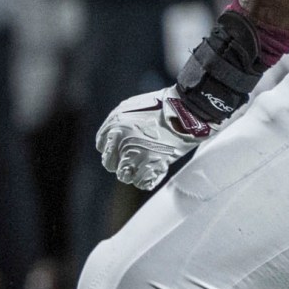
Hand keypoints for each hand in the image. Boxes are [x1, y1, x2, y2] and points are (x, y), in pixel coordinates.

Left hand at [95, 87, 212, 190]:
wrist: (186, 111)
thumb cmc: (160, 106)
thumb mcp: (128, 107)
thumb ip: (115, 124)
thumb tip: (109, 139)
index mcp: (114, 127)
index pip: (102, 148)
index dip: (112, 150)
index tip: (120, 150)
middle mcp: (122, 142)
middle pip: (110, 164)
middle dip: (119, 163)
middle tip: (131, 160)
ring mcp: (138, 155)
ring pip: (124, 176)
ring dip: (131, 174)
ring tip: (141, 168)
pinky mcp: (154, 165)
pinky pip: (142, 182)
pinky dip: (145, 180)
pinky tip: (150, 174)